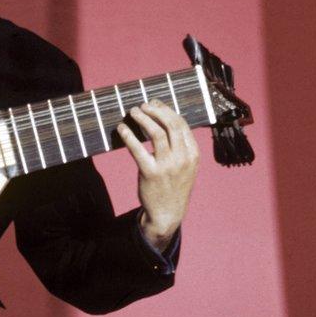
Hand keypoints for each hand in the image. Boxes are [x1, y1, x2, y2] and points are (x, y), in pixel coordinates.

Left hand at [116, 99, 199, 250]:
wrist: (168, 213)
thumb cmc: (174, 186)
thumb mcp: (186, 166)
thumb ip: (181, 146)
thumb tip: (166, 121)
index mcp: (193, 154)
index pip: (182, 124)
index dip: (167, 110)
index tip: (155, 104)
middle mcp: (183, 158)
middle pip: (170, 125)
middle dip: (156, 111)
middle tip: (143, 105)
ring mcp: (167, 166)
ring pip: (156, 133)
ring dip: (143, 119)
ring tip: (133, 112)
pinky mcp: (150, 173)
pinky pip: (138, 149)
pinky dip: (129, 136)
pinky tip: (122, 128)